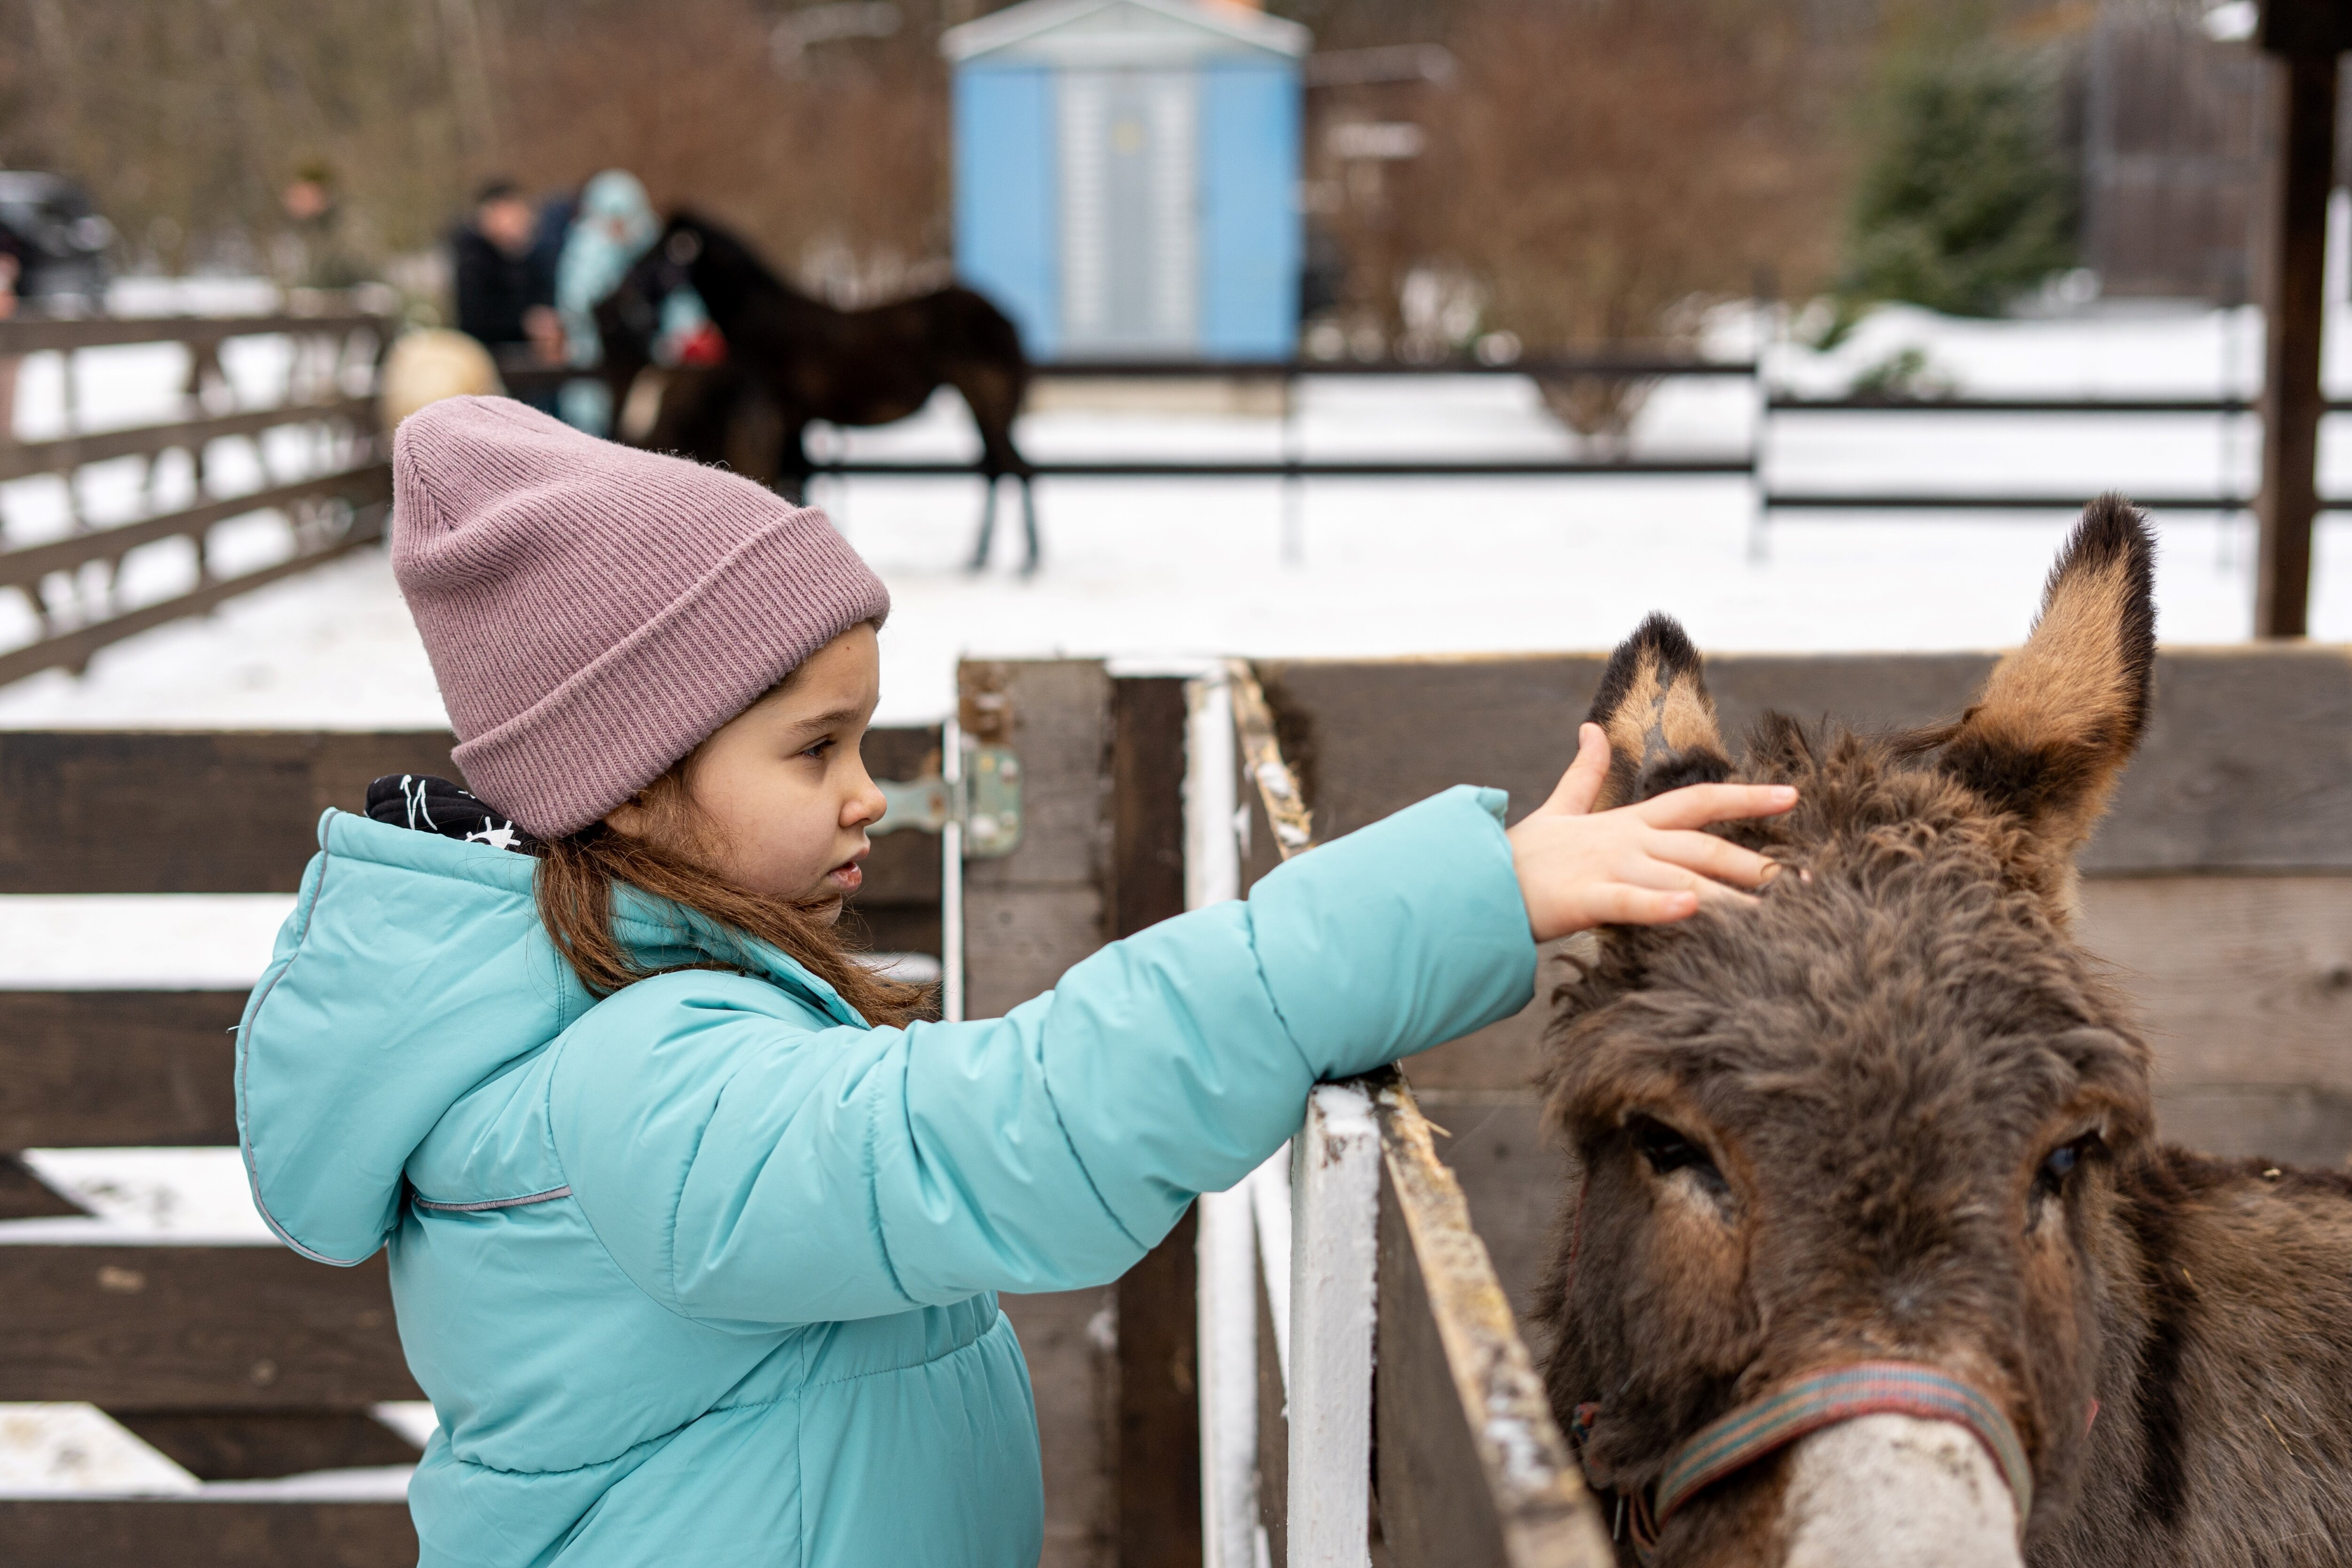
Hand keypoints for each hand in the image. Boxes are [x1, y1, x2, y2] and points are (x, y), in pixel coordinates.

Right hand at [1507, 723, 1795, 941]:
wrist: (1477, 882)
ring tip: (1773, 911)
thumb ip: (1583, 773)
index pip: (1698, 801)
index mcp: (1627, 821)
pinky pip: (1631, 901)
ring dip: (1729, 892)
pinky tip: (1694, 909)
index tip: (1792, 798)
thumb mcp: (1559, 808)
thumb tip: (1591, 729)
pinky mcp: (1584, 898)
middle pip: (1704, 845)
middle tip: (1806, 881)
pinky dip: (1663, 904)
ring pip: (1680, 875)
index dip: (1746, 797)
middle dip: (1758, 863)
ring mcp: (1608, 866)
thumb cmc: (1524, 855)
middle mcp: (1626, 840)